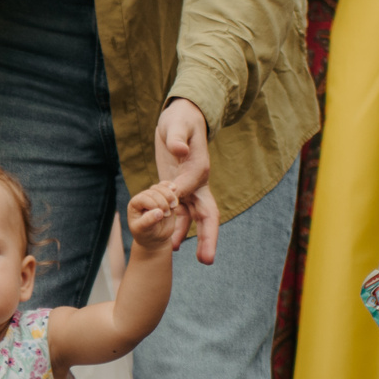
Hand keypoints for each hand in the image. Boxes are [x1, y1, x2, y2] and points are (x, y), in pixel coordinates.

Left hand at [123, 183, 189, 255]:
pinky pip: (167, 187)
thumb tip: (159, 212)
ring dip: (169, 195)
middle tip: (167, 214)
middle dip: (163, 202)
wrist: (155, 237)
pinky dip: (171, 188)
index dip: (154, 204)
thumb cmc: (146, 234)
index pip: (144, 197)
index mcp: (135, 204)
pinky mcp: (164, 197)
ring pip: (161, 187)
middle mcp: (143, 197)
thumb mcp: (143, 229)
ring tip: (173, 207)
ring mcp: (154, 196)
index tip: (161, 215)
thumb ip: (149, 220)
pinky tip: (175, 189)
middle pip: (154, 191)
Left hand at [153, 97, 218, 264]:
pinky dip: (176, 227)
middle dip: (208, 237)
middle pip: (208, 214)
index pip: (194, 186)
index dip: (181, 195)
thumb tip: (179, 150)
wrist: (182, 118)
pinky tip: (171, 243)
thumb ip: (178, 137)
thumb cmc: (181, 119)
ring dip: (189, 237)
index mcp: (200, 167)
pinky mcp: (179, 189)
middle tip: (206, 260)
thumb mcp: (177, 124)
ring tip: (178, 254)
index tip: (170, 199)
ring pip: (193, 218)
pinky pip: (180, 213)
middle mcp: (198, 182)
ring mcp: (190, 188)